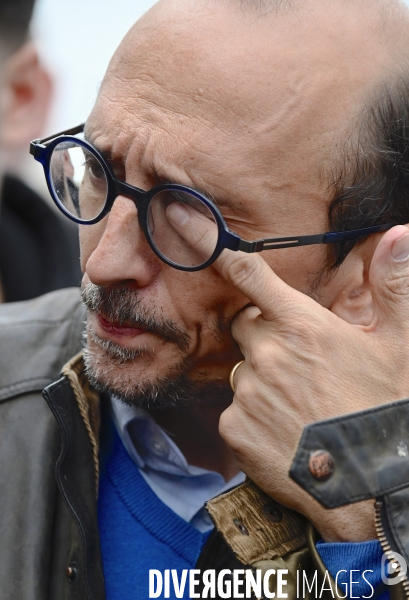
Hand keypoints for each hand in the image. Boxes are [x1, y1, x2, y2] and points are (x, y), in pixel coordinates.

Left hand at [167, 203, 408, 539]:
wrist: (371, 488)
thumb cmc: (385, 412)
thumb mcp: (399, 347)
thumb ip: (394, 287)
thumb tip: (400, 234)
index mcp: (302, 325)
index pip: (248, 273)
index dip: (213, 243)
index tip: (183, 219)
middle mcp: (267, 353)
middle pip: (245, 325)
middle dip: (264, 333)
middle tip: (299, 360)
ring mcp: (247, 392)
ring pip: (242, 370)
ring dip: (262, 378)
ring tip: (299, 405)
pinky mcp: (235, 428)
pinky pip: (235, 410)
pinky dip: (253, 416)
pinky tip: (285, 431)